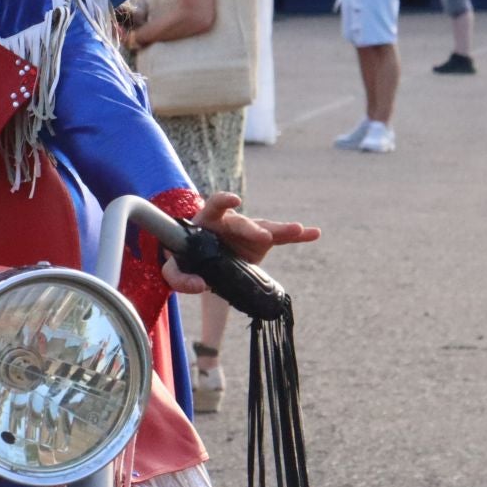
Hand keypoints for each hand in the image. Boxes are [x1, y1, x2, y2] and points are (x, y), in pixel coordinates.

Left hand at [162, 192, 321, 293]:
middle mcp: (230, 222)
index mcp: (207, 221)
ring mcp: (248, 231)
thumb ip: (178, 278)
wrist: (199, 262)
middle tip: (264, 237)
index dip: (224, 200)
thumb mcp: (173, 270)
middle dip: (252, 229)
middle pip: (242, 222)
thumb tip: (200, 285)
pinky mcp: (262, 242)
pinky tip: (313, 233)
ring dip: (281, 229)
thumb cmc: (185, 260)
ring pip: (266, 228)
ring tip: (298, 229)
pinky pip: (282, 237)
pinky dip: (297, 236)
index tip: (235, 201)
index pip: (215, 205)